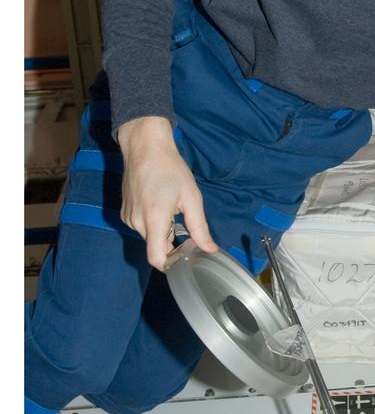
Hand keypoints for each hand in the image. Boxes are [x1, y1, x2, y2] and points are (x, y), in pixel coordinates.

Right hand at [117, 116, 218, 270]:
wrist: (145, 148)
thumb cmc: (170, 169)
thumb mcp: (191, 198)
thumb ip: (199, 228)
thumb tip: (210, 249)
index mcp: (154, 219)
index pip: (156, 258)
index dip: (170, 265)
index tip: (184, 259)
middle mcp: (137, 222)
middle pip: (156, 247)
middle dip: (172, 242)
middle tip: (185, 224)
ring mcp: (128, 217)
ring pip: (149, 236)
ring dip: (162, 231)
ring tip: (172, 208)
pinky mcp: (125, 212)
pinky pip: (142, 226)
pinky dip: (153, 223)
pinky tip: (161, 204)